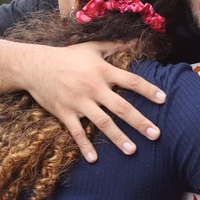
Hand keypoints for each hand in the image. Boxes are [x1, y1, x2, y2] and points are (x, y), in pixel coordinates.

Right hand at [20, 41, 164, 161]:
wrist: (35, 66)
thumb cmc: (67, 56)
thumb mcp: (92, 48)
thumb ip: (115, 45)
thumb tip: (135, 39)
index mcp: (102, 71)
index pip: (131, 81)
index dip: (148, 90)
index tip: (163, 99)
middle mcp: (93, 87)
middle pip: (121, 107)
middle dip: (139, 122)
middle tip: (156, 134)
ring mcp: (79, 102)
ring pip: (102, 122)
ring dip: (118, 137)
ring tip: (133, 150)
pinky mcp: (64, 113)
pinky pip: (76, 132)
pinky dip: (84, 146)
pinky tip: (94, 159)